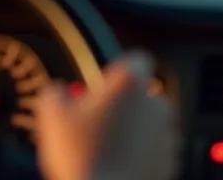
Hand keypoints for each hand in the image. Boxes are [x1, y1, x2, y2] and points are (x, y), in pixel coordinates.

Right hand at [36, 51, 181, 179]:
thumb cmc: (82, 158)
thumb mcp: (51, 116)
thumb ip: (54, 92)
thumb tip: (56, 91)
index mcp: (130, 83)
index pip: (136, 58)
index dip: (118, 70)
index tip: (103, 85)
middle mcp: (156, 102)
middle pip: (142, 93)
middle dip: (123, 105)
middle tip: (97, 123)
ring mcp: (167, 132)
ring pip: (150, 122)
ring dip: (133, 129)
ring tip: (105, 148)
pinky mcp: (171, 158)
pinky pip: (156, 148)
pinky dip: (142, 153)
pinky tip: (119, 163)